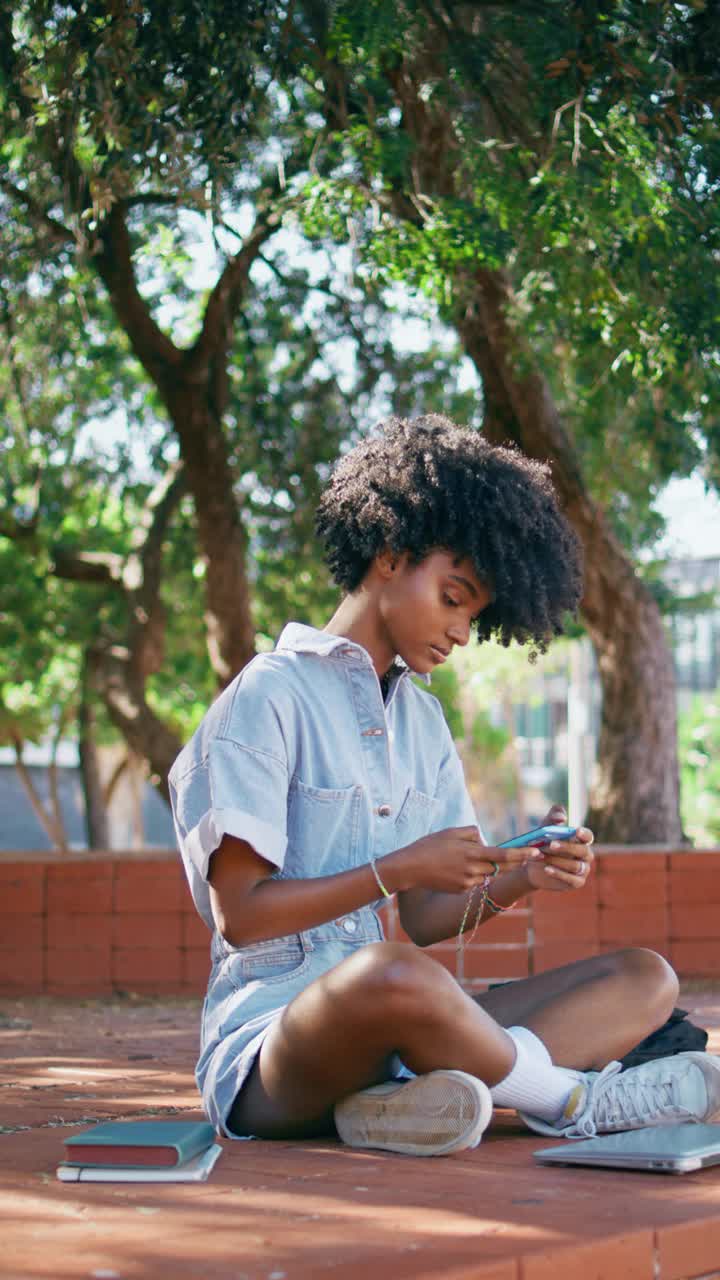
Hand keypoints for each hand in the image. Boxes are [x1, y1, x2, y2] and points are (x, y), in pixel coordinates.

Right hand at [393, 826, 531, 894]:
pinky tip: (453, 868)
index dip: (522, 854)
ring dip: (484, 866)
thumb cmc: (429, 846)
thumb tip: (484, 841)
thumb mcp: (451, 832)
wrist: (410, 868)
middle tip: (520, 855)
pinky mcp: (461, 890)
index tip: (536, 852)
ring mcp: (467, 882)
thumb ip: (472, 833)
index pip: (503, 855)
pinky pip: (474, 880)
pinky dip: (471, 873)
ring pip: (486, 873)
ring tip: (460, 858)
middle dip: (510, 861)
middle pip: (499, 867)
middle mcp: (472, 869)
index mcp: (471, 853)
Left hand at [524, 825, 594, 892]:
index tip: (576, 831)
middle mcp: (586, 855)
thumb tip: (562, 818)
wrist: (532, 863)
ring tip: (542, 856)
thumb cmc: (543, 842)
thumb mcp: (545, 827)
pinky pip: (571, 879)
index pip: (588, 836)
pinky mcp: (576, 882)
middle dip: (567, 847)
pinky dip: (558, 874)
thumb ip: (553, 817)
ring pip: (575, 866)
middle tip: (551, 844)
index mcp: (581, 840)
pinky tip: (546, 869)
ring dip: (558, 861)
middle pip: (583, 851)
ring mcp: (583, 869)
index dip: (584, 834)